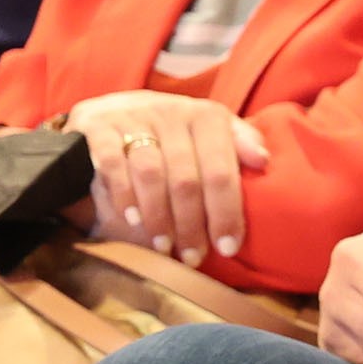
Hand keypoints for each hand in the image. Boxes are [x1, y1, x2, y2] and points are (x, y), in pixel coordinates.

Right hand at [64, 91, 267, 266]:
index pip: (221, 172)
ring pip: (151, 174)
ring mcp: (133, 118)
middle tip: (193, 256)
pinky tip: (132, 219)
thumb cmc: (178, 131)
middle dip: (192, 224)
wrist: (116, 107)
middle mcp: (172, 113)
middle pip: (186, 179)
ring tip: (164, 246)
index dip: (226, 213)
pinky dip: (123, 194)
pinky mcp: (98, 126)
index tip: (228, 248)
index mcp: (207, 117)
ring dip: (158, 216)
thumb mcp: (213, 129)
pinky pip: (112, 164)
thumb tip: (263, 161)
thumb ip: (241, 142)